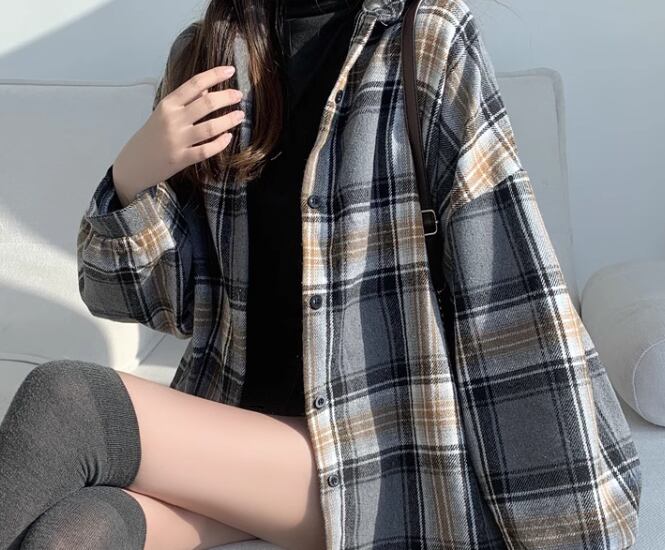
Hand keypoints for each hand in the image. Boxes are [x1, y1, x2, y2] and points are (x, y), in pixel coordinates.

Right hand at [112, 65, 244, 203]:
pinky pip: (206, 150)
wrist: (133, 163)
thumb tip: (207, 87)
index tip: (230, 70)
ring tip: (240, 115)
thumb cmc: (151, 136)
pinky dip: (220, 143)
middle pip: (206, 103)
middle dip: (226, 97)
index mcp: (168, 104)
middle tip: (239, 95)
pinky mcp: (181, 159)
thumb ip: (185, 100)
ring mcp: (177, 140)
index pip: (194, 84)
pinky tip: (228, 137)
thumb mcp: (164, 113)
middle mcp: (173, 120)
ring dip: (228, 120)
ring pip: (210, 127)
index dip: (214, 75)